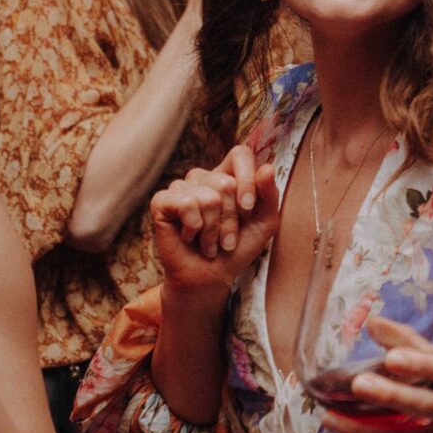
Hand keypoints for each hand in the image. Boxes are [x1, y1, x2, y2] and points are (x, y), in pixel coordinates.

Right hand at [149, 145, 278, 305]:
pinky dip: (194, 227)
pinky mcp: (162, 201)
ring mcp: (181, 187)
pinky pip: (185, 203)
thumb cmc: (238, 248)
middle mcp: (203, 177)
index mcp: (228, 176)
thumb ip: (269, 195)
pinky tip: (190, 237)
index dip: (247, 178)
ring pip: (207, 197)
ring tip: (209, 243)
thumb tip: (266, 168)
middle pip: (226, 183)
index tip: (248, 207)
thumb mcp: (265, 223)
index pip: (239, 154)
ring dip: (213, 229)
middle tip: (226, 240)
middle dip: (231, 219)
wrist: (210, 277)